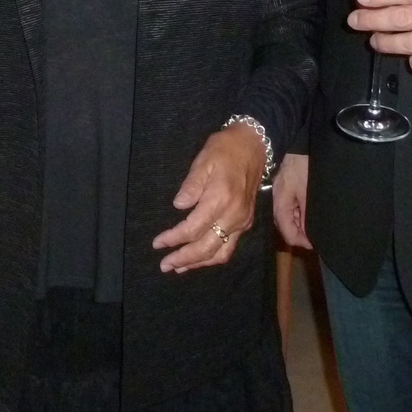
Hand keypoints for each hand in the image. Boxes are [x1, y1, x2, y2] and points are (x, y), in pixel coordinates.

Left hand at [152, 122, 264, 272]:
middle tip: (164, 265)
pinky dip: (213, 255)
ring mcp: (242, 221)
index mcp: (220, 199)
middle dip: (184, 259)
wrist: (254, 144)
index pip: (193, 229)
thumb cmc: (225, 149)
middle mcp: (233, 215)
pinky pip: (230, 246)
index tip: (157, 243)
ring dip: (199, 263)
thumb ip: (191, 185)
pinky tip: (200, 257)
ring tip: (180, 267)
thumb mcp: (203, 160)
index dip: (173, 239)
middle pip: (207, 248)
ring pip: (221, 253)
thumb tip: (178, 206)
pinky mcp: (246, 221)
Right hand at [272, 153, 311, 248]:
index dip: (303, 242)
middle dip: (302, 234)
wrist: (295, 141)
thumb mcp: (308, 192)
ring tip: (316, 224)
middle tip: (318, 234)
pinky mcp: (282, 191)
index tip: (317, 243)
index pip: (289, 234)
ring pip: (287, 220)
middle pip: (286, 228)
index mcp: (280, 205)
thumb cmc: (303, 165)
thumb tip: (310, 236)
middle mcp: (276, 204)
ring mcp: (278, 197)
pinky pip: (288, 210)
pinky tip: (308, 212)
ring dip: (301, 224)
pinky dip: (298, 214)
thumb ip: (307, 215)